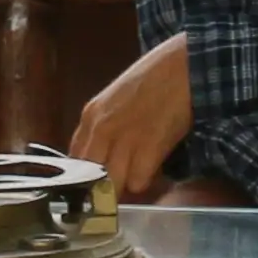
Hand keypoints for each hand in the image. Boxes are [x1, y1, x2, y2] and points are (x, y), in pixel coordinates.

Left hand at [70, 34, 192, 199]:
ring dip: (124, 187)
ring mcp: (124, 139)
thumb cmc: (154, 79)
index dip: (84, 177)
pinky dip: (146, 181)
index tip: (95, 185)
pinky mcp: (148, 147)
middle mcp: (101, 128)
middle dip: (100, 189)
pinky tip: (154, 168)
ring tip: (138, 175)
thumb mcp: (115, 99)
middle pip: (88, 177)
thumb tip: (99, 157)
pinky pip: (137, 182)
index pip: (73, 160)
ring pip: (111, 185)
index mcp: (90, 116)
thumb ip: (102, 126)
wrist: (183, 66)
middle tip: (115, 191)